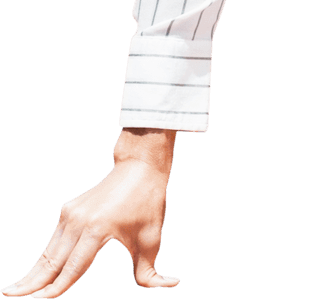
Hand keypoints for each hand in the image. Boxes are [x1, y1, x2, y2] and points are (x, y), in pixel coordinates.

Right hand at [2, 149, 178, 296]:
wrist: (139, 166)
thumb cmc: (148, 202)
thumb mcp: (152, 237)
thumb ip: (152, 270)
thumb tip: (171, 285)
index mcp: (97, 229)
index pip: (72, 268)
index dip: (56, 288)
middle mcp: (78, 222)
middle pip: (52, 261)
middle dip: (32, 284)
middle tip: (10, 297)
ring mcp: (70, 214)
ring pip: (48, 252)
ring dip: (33, 273)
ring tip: (13, 291)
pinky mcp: (68, 210)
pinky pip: (54, 241)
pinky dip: (44, 259)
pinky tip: (34, 274)